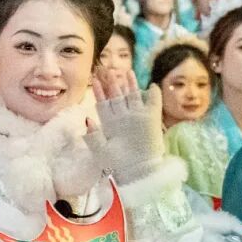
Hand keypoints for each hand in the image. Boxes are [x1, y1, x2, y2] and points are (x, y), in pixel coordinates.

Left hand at [87, 70, 164, 184]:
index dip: (99, 90)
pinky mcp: (152, 120)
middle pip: (117, 95)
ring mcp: (137, 117)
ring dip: (130, 84)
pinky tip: (151, 86)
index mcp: (109, 122)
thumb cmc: (117, 164)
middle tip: (108, 69)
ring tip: (127, 72)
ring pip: (133, 96)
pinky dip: (153, 95)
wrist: (136, 172)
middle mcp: (123, 117)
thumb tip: (87, 119)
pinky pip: (153, 104)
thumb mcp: (100, 150)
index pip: (103, 102)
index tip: (93, 78)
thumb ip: (93, 135)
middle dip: (112, 82)